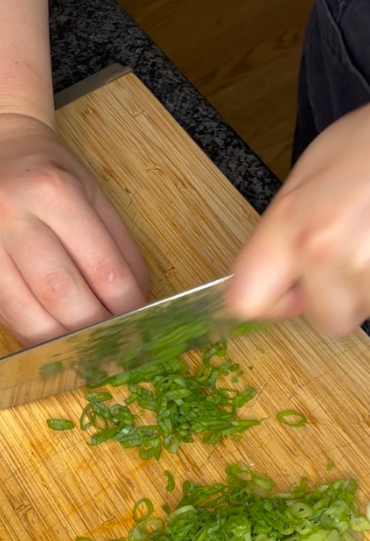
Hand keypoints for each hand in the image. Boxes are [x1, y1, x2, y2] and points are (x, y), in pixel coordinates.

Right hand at [0, 113, 147, 344]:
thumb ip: (121, 250)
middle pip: (63, 294)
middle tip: (116, 345)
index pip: (104, 269)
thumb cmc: (53, 176)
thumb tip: (139, 303)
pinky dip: (30, 328)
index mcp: (55, 193)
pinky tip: (52, 334)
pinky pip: (2, 308)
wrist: (1, 148)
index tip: (142, 325)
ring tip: (85, 349)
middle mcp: (13, 214)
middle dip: (95, 328)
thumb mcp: (97, 198)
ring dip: (61, 339)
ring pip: (24, 310)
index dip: (127, 307)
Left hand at [228, 79, 369, 337]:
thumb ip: (287, 231)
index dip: (273, 300)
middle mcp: (324, 252)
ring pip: (369, 310)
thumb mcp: (311, 174)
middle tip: (356, 255)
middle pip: (325, 319)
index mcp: (290, 222)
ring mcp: (368, 269)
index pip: (249, 298)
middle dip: (341, 296)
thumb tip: (284, 276)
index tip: (288, 292)